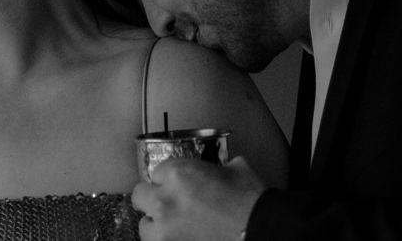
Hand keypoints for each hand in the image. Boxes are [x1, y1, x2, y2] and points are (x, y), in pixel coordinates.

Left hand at [133, 156, 265, 240]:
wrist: (260, 230)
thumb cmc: (252, 201)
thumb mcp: (235, 169)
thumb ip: (217, 167)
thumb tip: (218, 170)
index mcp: (178, 174)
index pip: (157, 171)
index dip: (170, 178)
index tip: (177, 184)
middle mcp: (165, 200)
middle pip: (140, 195)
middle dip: (154, 197)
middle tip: (169, 203)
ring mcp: (165, 229)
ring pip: (144, 225)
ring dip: (156, 223)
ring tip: (173, 225)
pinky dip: (166, 239)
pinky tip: (180, 236)